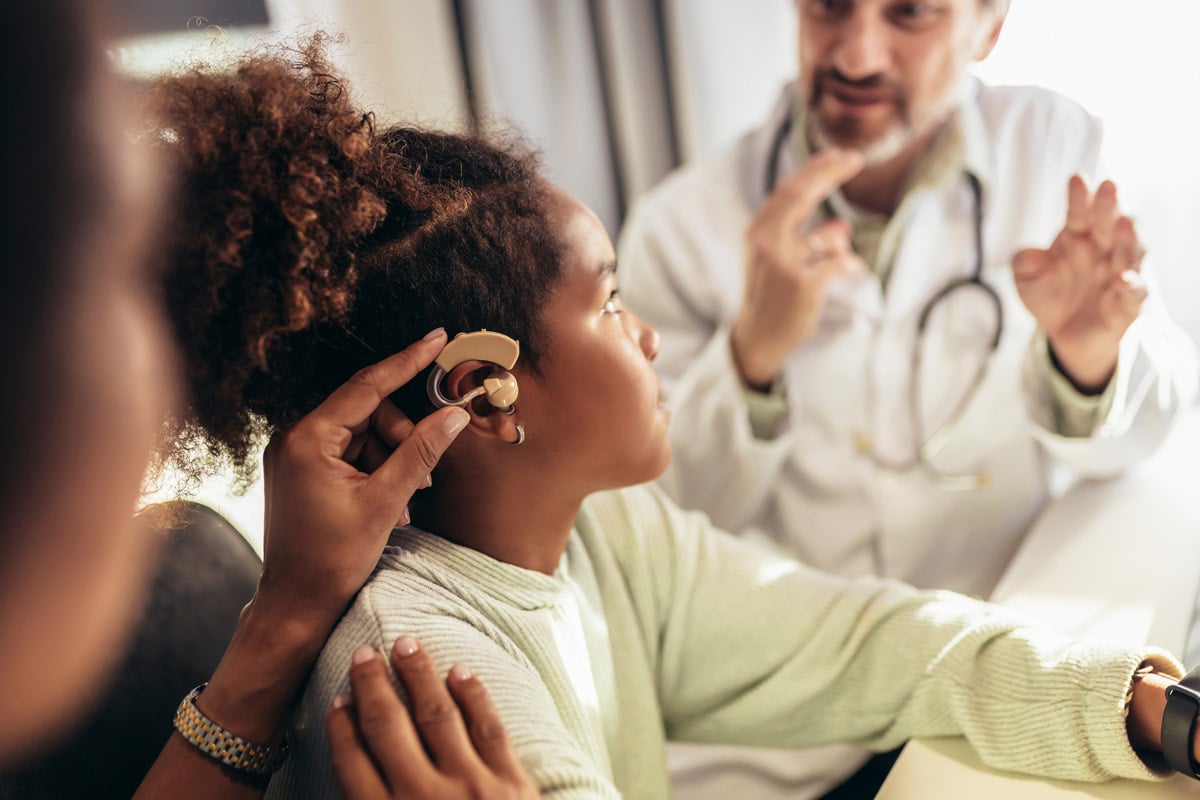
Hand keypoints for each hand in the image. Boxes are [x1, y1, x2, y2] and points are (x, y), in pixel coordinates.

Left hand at [255, 329, 469, 623]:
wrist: (295, 605)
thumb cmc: (330, 560)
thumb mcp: (385, 503)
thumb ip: (420, 452)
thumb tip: (453, 415)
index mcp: (308, 439)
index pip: (367, 385)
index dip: (407, 361)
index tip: (437, 338)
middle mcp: (295, 437)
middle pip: (369, 411)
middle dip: (402, 436)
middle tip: (422, 476)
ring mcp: (296, 454)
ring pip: (364, 432)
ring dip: (392, 458)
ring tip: (403, 500)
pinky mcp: (302, 470)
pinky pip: (350, 452)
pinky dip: (375, 470)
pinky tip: (387, 503)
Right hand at [327, 637, 539, 799]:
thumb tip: (354, 781)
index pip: (352, 763)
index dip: (341, 727)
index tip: (336, 698)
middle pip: (388, 728)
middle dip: (372, 686)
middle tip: (363, 653)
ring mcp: (471, 789)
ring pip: (437, 715)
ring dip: (418, 675)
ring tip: (406, 643)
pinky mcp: (513, 784)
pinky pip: (489, 727)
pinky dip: (473, 695)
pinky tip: (459, 670)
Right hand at [731, 148, 866, 388]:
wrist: (757, 337)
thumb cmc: (771, 293)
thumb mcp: (774, 257)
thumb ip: (801, 235)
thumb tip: (841, 222)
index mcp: (758, 231)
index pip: (788, 189)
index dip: (816, 169)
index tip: (841, 156)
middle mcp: (767, 242)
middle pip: (802, 194)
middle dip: (830, 172)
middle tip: (855, 159)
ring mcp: (784, 264)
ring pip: (830, 234)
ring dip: (841, 240)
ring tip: (838, 254)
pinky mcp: (803, 286)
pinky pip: (841, 263)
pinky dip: (851, 264)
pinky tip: (851, 270)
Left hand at [1013, 176, 1146, 391]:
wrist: (1065, 335)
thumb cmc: (1051, 296)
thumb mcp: (1027, 279)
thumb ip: (1023, 263)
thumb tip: (1029, 255)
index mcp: (1078, 237)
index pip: (1080, 213)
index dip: (1080, 197)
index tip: (1077, 179)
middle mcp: (1103, 251)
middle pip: (1109, 225)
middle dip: (1109, 206)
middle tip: (1109, 186)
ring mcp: (1119, 275)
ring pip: (1131, 252)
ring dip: (1128, 238)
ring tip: (1123, 222)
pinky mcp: (1127, 305)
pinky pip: (1135, 294)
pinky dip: (1132, 286)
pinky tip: (1122, 279)